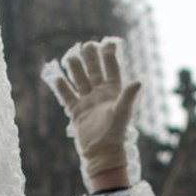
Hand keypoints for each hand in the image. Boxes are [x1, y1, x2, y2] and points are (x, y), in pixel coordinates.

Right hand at [46, 39, 143, 191]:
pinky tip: (55, 76)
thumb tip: (140, 79)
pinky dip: (61, 87)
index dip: (110, 55)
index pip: (112, 68)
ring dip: (75, 68)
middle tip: (86, 44)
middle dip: (90, 57)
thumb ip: (129, 95)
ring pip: (79, 80)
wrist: (102, 154)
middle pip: (94, 70)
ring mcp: (87, 102)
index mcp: (114, 92)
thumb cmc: (116, 134)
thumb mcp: (123, 112)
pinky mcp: (76, 112)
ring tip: (68, 56)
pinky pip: (67, 96)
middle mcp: (100, 94)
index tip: (107, 41)